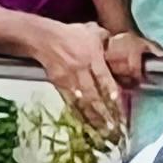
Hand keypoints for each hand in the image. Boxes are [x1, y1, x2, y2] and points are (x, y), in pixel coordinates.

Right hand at [33, 22, 133, 139]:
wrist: (43, 37)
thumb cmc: (70, 33)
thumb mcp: (91, 31)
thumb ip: (106, 39)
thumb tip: (117, 44)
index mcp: (93, 57)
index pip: (104, 80)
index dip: (112, 95)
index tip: (120, 108)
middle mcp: (81, 69)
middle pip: (94, 95)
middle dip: (104, 113)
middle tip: (114, 128)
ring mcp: (69, 77)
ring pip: (83, 101)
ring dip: (93, 118)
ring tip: (102, 132)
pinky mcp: (59, 83)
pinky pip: (71, 101)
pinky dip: (79, 112)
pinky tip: (86, 124)